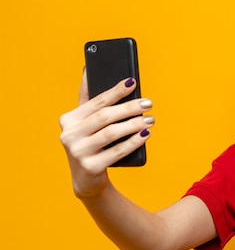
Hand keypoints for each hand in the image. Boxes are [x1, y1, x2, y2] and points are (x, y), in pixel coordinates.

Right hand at [59, 70, 153, 196]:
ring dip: (134, 124)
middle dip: (129, 108)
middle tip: (148, 103)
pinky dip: (133, 142)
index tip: (133, 82)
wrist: (86, 180)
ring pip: (112, 133)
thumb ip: (87, 100)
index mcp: (69, 119)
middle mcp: (70, 135)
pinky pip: (117, 151)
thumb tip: (88, 69)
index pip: (96, 101)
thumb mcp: (84, 123)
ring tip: (150, 119)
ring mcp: (78, 152)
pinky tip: (146, 134)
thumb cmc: (90, 144)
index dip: (116, 91)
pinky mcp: (90, 167)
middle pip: (105, 117)